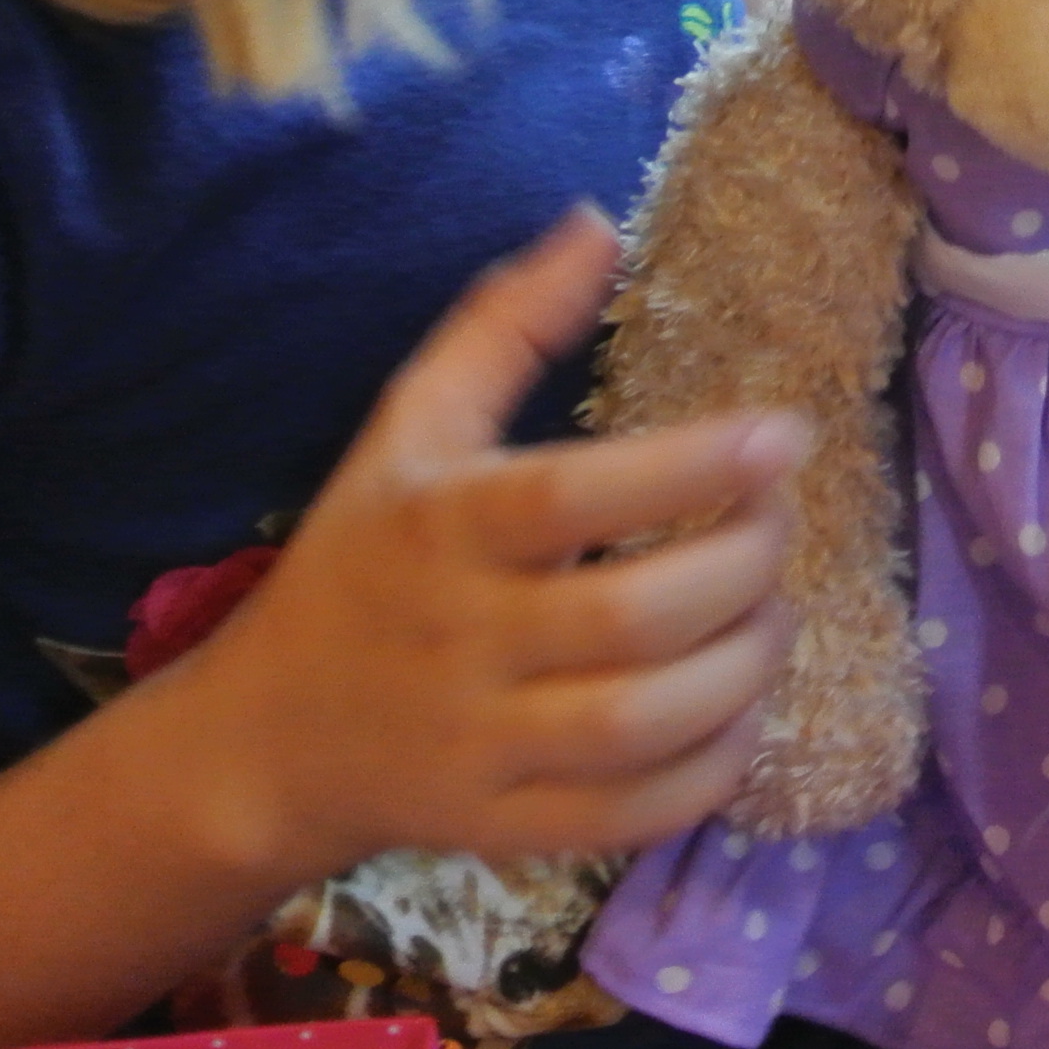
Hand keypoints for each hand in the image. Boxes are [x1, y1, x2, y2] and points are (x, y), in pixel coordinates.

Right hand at [163, 207, 804, 875]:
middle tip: (779, 528)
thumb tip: (595, 220)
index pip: (574, 495)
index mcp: (437, 528)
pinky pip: (630, 816)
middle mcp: (455, 639)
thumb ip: (502, 323)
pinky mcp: (501, 828)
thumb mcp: (409, 426)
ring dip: (744, 667)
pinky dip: (712, 770)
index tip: (783, 433)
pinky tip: (742, 711)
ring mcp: (477, 744)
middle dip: (744, 568)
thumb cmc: (361, 558)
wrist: (264, 739)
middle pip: (632, 617)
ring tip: (774, 616)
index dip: (694, 466)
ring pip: (643, 722)